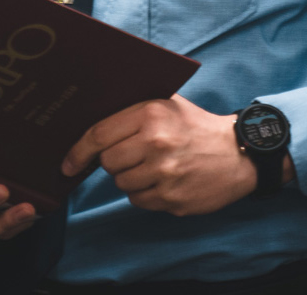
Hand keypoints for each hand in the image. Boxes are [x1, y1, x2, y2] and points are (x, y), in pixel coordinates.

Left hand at [60, 95, 291, 215]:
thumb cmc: (197, 127)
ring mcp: (165, 174)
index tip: (67, 163)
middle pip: (108, 163)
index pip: (99, 134)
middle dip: (114, 162)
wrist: (239, 153)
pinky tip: (164, 181)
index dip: (78, 151)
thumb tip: (90, 124)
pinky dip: (145, 194)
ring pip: (122, 184)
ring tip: (153, 167)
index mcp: (151, 114)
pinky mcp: (173, 199)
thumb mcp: (168, 104)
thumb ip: (133, 110)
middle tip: (132, 156)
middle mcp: (156, 143)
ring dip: (130, 178)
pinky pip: (139, 201)